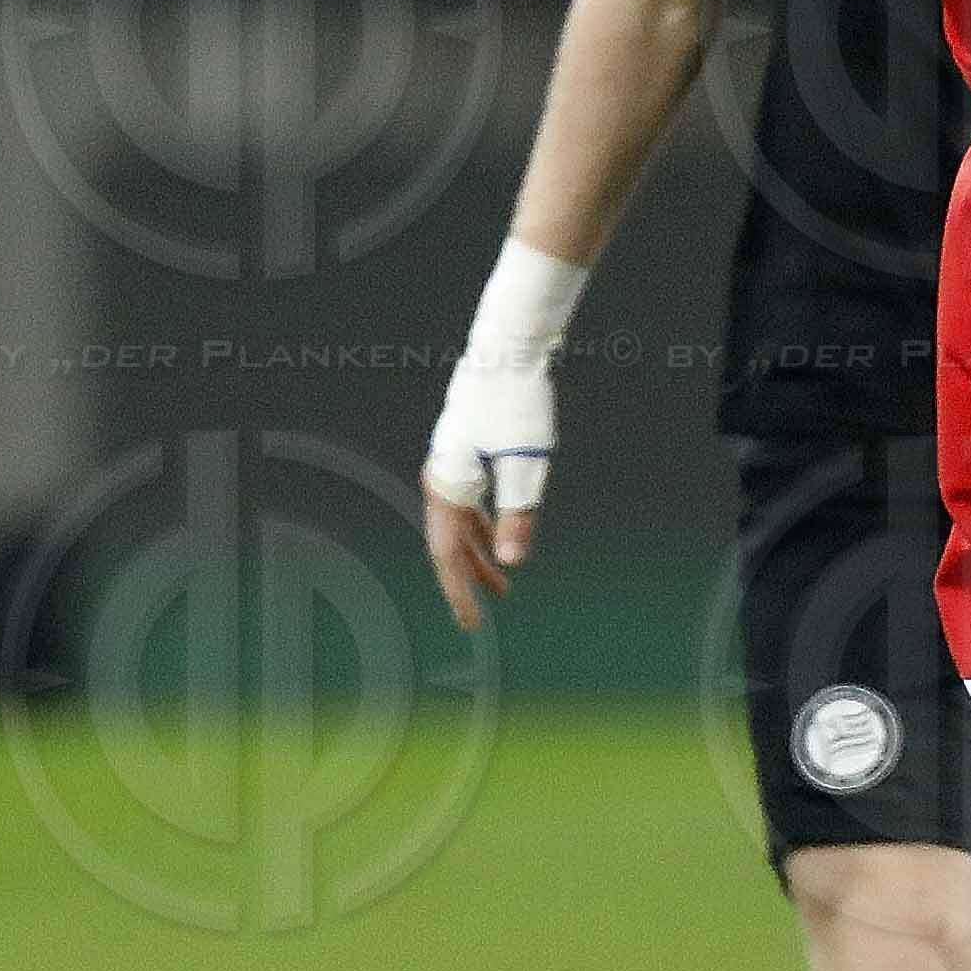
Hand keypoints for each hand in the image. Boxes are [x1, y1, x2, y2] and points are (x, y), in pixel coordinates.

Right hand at [421, 353, 553, 632]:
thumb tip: (510, 563)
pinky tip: (498, 534)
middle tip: (482, 614)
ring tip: (503, 585)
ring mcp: (452, 459)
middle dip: (467, 578)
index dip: (459, 590)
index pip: (447, 551)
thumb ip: (518, 515)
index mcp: (449, 482)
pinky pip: (469, 500)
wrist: (508, 346)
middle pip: (449, 540)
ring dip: (479, 552)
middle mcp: (443, 474)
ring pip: (460, 520)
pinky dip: (483, 524)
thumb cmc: (518, 402)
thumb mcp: (527, 464)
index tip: (472, 623)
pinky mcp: (466, 447)